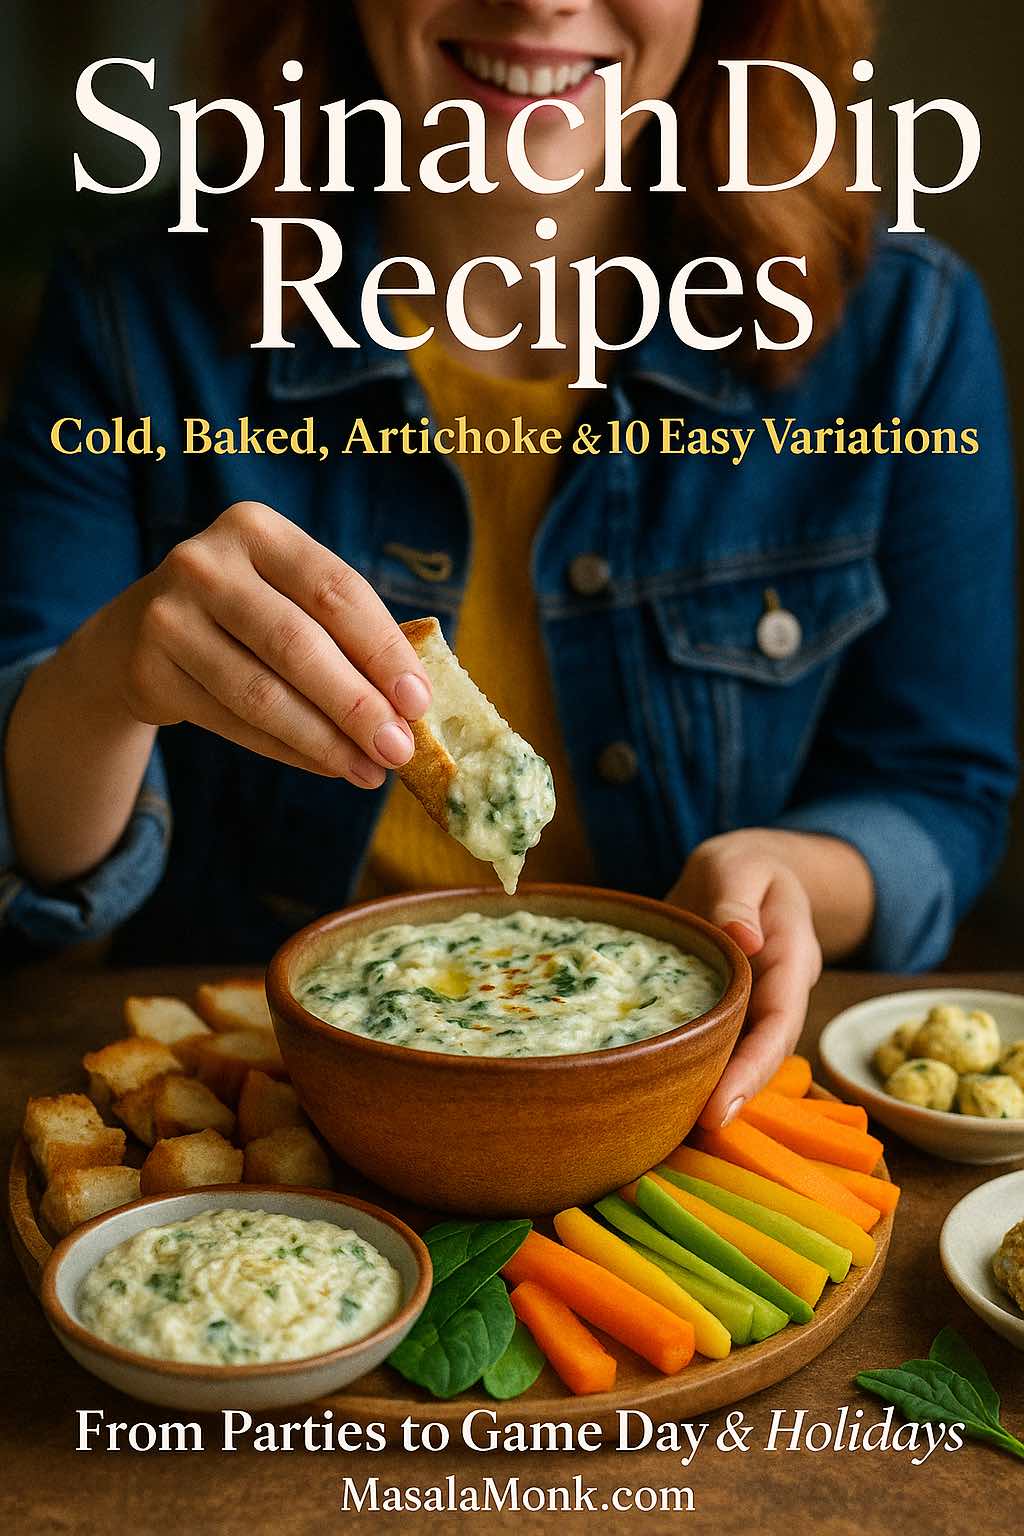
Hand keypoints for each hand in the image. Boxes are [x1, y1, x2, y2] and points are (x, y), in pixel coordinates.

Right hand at [90, 501, 431, 788]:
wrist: (135, 635)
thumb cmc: (243, 614)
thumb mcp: (286, 594)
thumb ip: (343, 632)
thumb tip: (412, 704)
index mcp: (256, 529)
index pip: (336, 591)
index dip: (383, 649)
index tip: (419, 701)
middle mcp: (206, 564)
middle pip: (298, 645)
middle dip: (357, 706)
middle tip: (398, 750)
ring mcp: (169, 617)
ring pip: (262, 693)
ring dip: (325, 741)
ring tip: (369, 771)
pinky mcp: (150, 671)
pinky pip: (233, 723)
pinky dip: (289, 751)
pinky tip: (327, 766)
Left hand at [667, 830, 825, 1128]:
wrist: (748, 874)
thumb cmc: (745, 867)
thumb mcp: (741, 867)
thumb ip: (738, 899)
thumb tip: (744, 941)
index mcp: (791, 958)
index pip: (779, 1022)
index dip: (753, 1068)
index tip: (720, 1107)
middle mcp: (777, 993)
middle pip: (762, 1053)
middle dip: (733, 1093)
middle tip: (692, 1130)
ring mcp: (753, 1007)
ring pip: (739, 1056)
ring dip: (712, 1088)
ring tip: (670, 1125)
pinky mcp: (724, 1011)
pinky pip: (713, 1044)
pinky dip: (691, 1068)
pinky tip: (657, 1093)